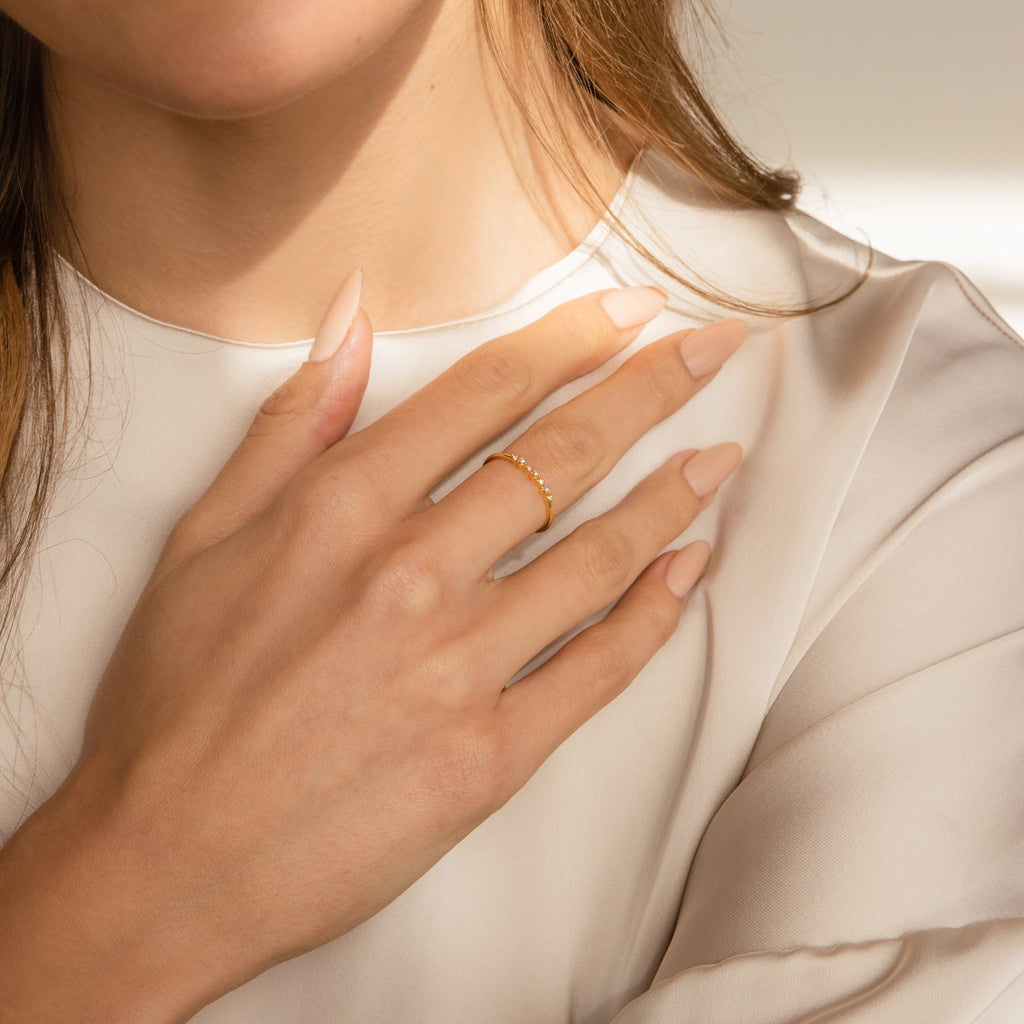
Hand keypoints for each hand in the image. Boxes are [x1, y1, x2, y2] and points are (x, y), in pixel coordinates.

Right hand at [0, 279, 744, 1022]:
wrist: (168, 863)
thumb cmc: (175, 700)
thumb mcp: (203, 537)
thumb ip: (291, 423)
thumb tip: (350, 318)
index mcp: (342, 508)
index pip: (489, 390)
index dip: (574, 338)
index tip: (632, 310)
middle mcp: (414, 573)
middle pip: (564, 455)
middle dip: (651, 388)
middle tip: (710, 348)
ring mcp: (462, 666)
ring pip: (601, 554)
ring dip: (673, 494)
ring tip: (721, 455)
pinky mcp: (493, 753)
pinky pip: (602, 666)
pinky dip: (658, 611)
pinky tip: (692, 568)